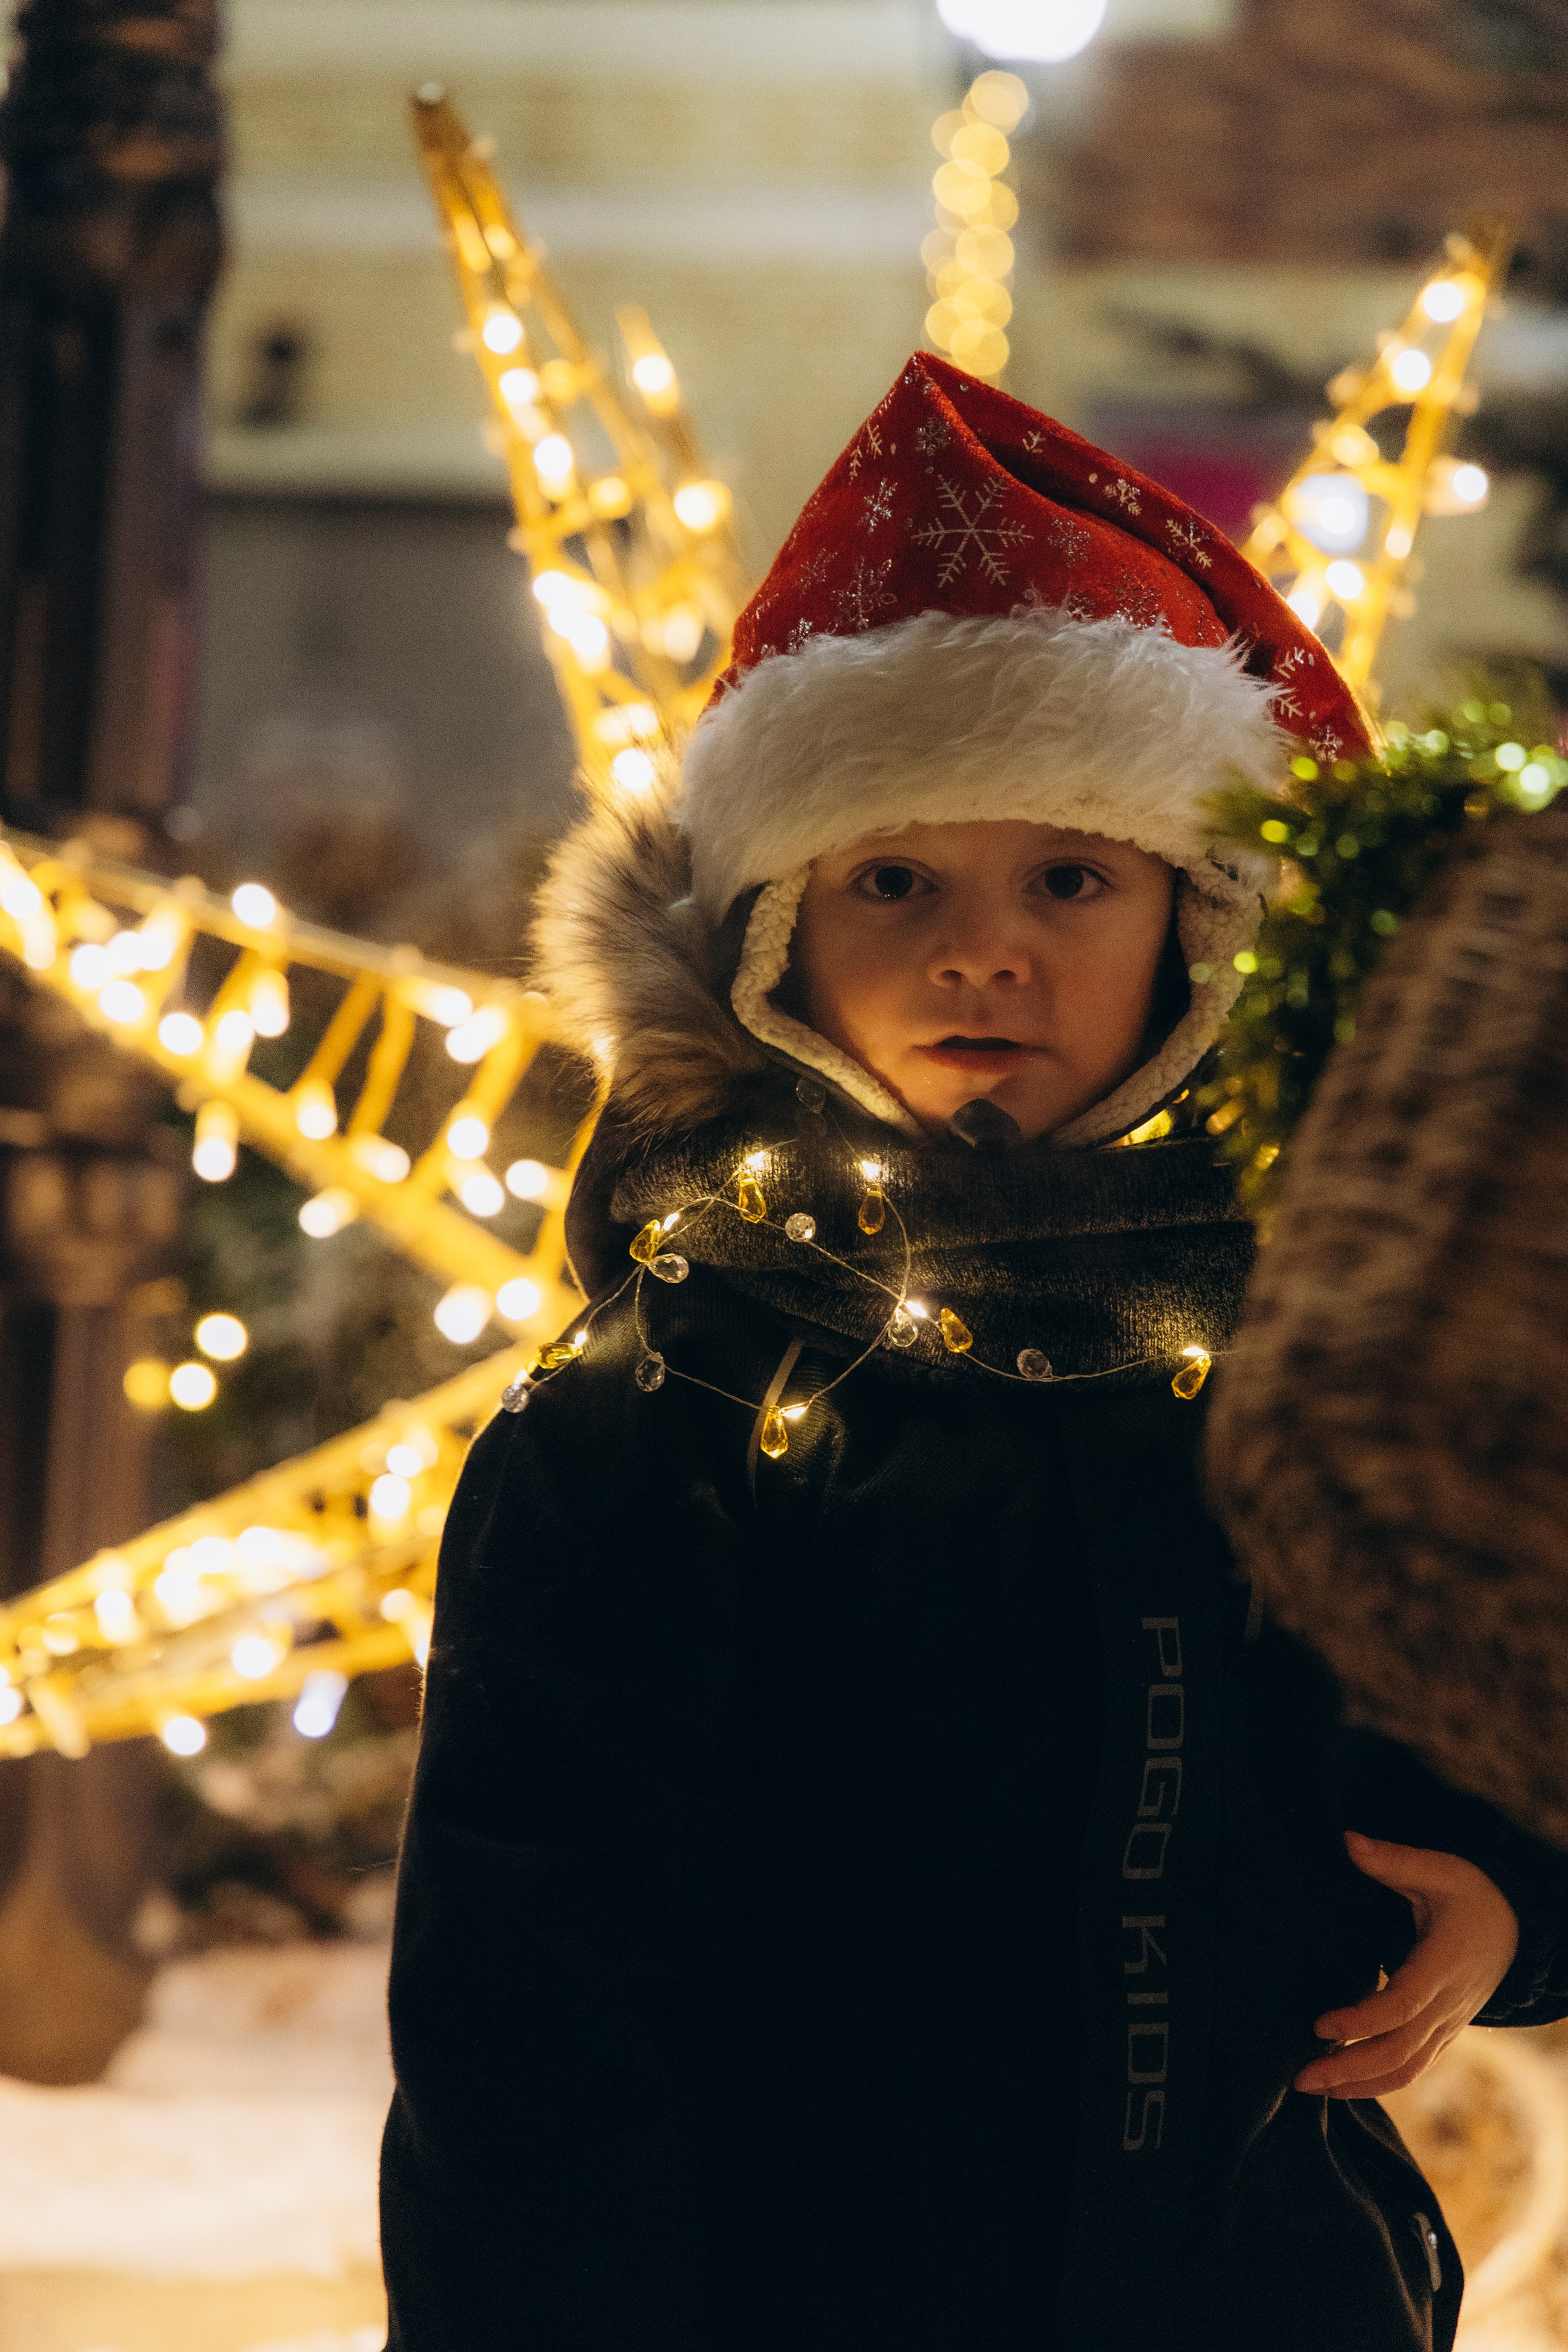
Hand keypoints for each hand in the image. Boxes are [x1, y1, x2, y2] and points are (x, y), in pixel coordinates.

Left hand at [1293, 1831, 1519, 2099]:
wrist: (1518, 1927)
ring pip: (1406, 2070)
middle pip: (1398, 2053)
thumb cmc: (1472, 1894)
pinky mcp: (1444, 2033)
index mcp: (1441, 1966)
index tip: (1318, 2024)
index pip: (1401, 2006)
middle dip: (1348, 2070)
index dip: (1360, 2021)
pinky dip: (1379, 2083)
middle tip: (1299, 2077)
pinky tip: (1343, 2084)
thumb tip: (1347, 1840)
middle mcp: (1446, 2005)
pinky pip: (1413, 2068)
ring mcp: (1448, 2025)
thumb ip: (1393, 1860)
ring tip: (1312, 2087)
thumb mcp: (1438, 1869)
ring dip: (1359, 2084)